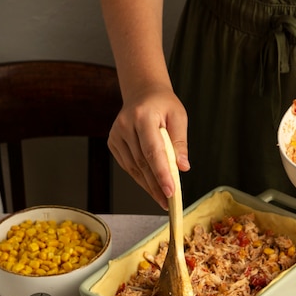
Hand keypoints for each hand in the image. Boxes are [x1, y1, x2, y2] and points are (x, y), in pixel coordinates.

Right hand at [108, 85, 189, 208]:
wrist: (142, 93)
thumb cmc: (163, 104)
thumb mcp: (178, 117)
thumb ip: (180, 142)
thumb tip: (183, 167)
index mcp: (143, 116)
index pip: (153, 150)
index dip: (161, 173)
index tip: (170, 191)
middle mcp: (125, 126)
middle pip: (142, 163)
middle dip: (156, 185)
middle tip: (169, 201)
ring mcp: (116, 135)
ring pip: (134, 168)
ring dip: (148, 186)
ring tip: (162, 199)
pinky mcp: (113, 142)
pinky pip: (128, 166)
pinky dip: (140, 178)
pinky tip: (151, 187)